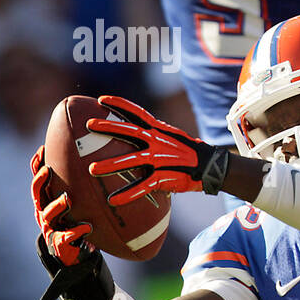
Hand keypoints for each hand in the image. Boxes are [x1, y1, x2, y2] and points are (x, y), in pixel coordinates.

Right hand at [31, 146, 113, 299]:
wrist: (81, 259)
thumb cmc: (86, 226)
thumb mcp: (88, 207)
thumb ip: (92, 191)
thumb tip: (116, 164)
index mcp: (50, 201)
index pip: (40, 180)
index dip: (38, 165)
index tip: (42, 148)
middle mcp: (46, 214)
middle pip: (37, 194)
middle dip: (40, 181)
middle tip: (48, 170)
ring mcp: (52, 230)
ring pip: (47, 215)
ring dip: (56, 206)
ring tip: (67, 199)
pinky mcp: (60, 246)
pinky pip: (65, 238)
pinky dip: (75, 233)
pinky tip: (86, 228)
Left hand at [86, 95, 231, 202]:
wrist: (210, 167)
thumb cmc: (187, 152)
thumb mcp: (170, 137)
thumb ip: (152, 134)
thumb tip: (131, 132)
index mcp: (159, 130)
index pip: (138, 113)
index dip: (120, 104)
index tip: (101, 99)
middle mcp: (158, 142)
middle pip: (130, 132)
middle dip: (109, 127)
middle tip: (89, 125)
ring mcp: (160, 160)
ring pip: (132, 160)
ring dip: (111, 165)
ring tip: (92, 169)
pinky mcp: (163, 177)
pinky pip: (143, 187)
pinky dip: (128, 194)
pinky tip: (113, 200)